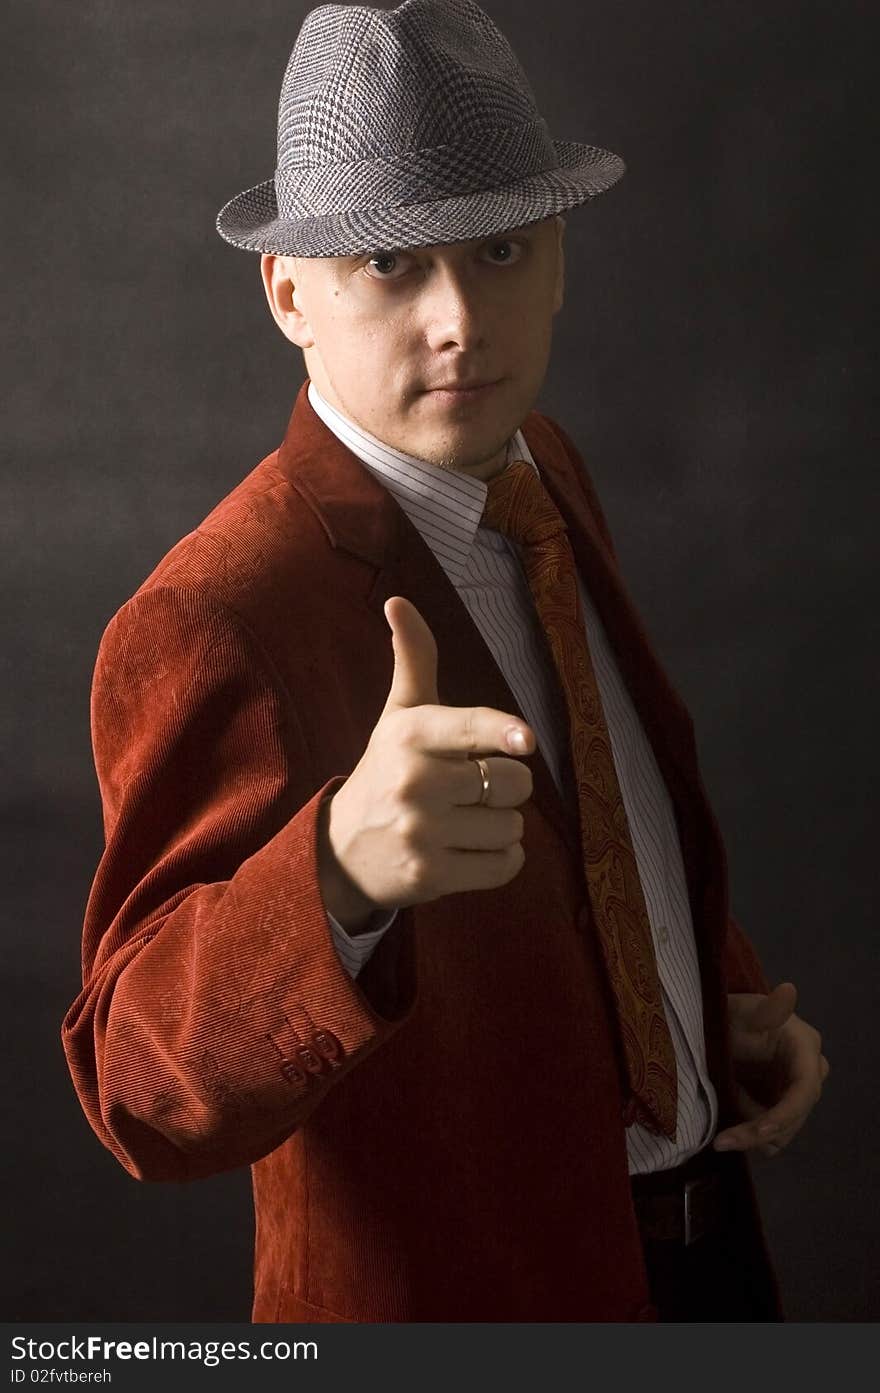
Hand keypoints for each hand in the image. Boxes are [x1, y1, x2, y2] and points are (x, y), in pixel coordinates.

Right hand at [318, 595, 535, 923]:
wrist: (340, 852)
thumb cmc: (385, 771)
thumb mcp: (399, 715)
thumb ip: (413, 658)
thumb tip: (398, 601)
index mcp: (410, 734)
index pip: (468, 727)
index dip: (502, 732)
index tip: (524, 740)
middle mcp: (414, 782)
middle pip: (512, 780)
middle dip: (506, 785)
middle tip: (471, 789)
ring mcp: (422, 832)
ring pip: (512, 825)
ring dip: (502, 826)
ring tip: (464, 822)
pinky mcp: (431, 876)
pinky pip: (505, 865)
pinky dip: (502, 860)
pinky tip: (470, 850)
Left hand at [713, 982, 830, 1157]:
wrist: (726, 1027)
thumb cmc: (736, 1015)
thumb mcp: (745, 1011)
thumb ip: (767, 1009)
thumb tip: (788, 990)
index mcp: (806, 1051)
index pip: (803, 1092)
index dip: (782, 1116)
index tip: (756, 1134)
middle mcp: (809, 1077)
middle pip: (791, 1120)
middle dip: (756, 1133)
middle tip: (721, 1141)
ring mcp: (797, 1095)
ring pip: (781, 1135)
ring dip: (750, 1134)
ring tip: (722, 1115)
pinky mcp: (782, 1108)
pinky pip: (770, 1135)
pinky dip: (748, 1131)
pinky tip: (729, 1115)